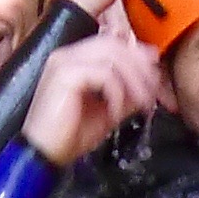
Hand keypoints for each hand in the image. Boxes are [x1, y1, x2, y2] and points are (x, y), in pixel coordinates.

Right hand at [23, 24, 165, 161]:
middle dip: (140, 67)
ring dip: (134, 80)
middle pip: (116, 44)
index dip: (138, 55)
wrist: (43, 155)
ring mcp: (64, 62)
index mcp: (75, 59)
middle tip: (152, 92)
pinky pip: (104, 74)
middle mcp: (68, 54)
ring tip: (141, 103)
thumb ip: (127, 91)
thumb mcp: (108, 110)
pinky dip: (117, 93)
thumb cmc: (70, 135)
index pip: (113, 42)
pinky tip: (116, 113)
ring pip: (113, 55)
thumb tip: (151, 77)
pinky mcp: (64, 75)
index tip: (155, 76)